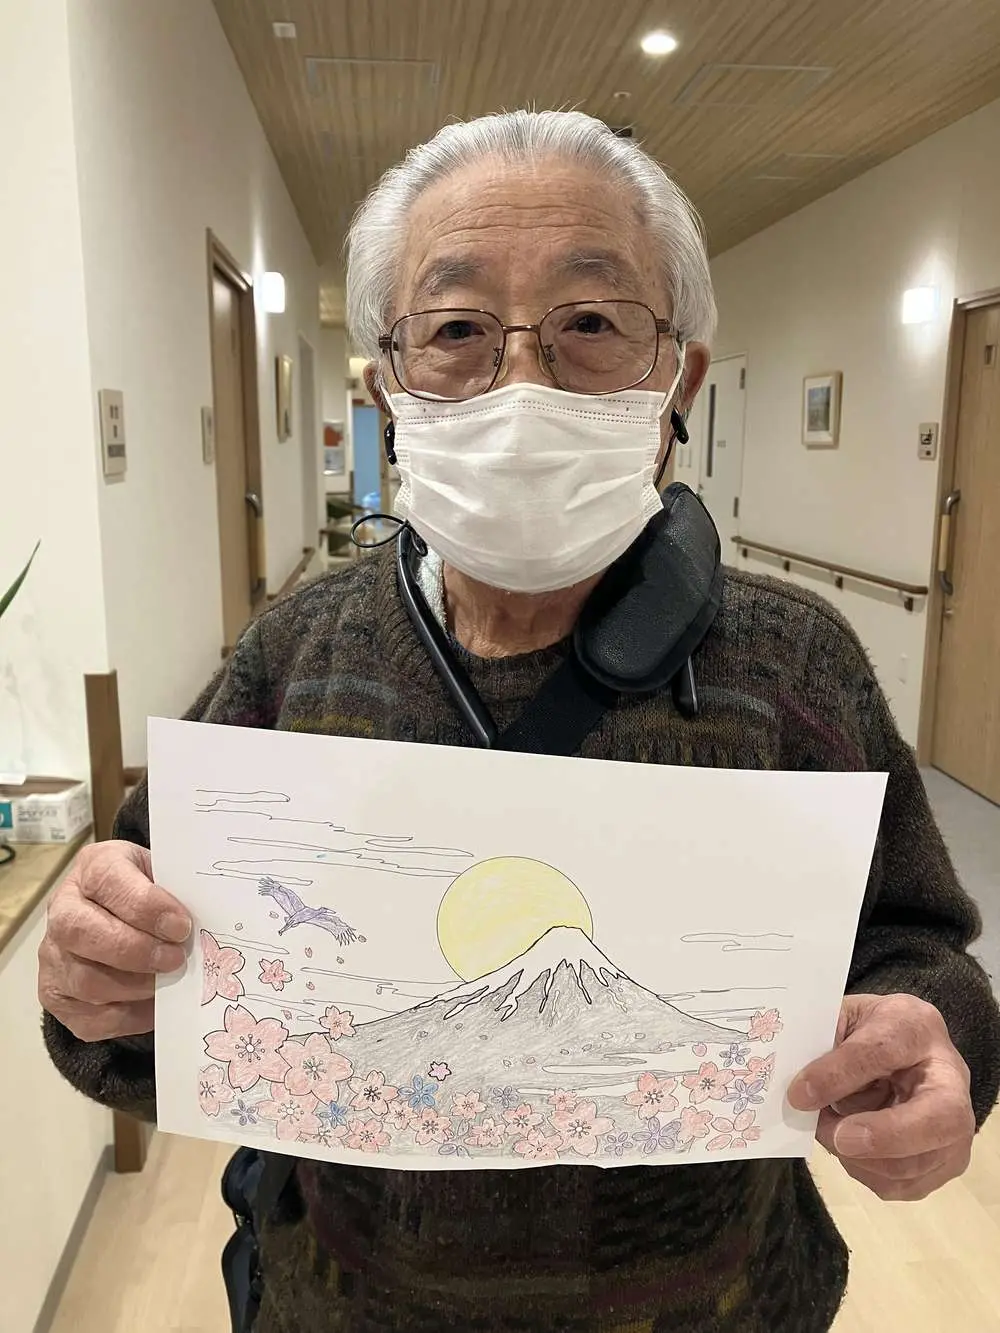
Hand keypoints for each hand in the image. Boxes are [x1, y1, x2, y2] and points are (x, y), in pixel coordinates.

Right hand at [38, 840, 191, 1040]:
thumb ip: (178, 891)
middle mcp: (63, 909)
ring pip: (87, 981)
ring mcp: (53, 956)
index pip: (107, 881)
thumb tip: (208, 922)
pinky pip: (91, 1017)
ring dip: (136, 987)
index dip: (145, 906)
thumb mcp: (164, 874)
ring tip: (169, 980)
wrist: (117, 914)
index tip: (180, 926)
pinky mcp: (56, 996)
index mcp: (93, 868)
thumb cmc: (149, 892)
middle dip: (137, 951)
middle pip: (83, 933)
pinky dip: (130, 1016)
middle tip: (176, 959)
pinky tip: (154, 1003)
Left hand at [787, 992, 974, 1200]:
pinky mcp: (945, 1163)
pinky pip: (902, 1184)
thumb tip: (801, 1092)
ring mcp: (956, 1128)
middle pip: (939, 1118)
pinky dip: (866, 1172)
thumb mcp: (841, 1020)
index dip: (841, 1074)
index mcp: (917, 1028)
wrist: (900, 1052)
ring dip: (859, 1158)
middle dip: (883, 1136)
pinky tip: (848, 1147)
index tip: (800, 1093)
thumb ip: (823, 1046)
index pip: (886, 1050)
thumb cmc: (866, 1032)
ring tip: (827, 1131)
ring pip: (916, 1163)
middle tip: (836, 1137)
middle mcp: (951, 1080)